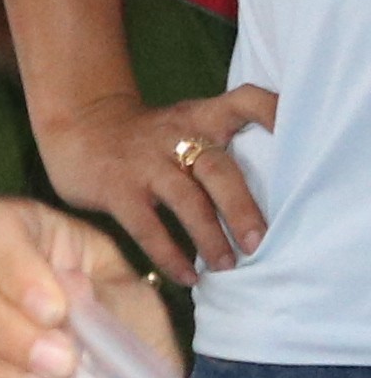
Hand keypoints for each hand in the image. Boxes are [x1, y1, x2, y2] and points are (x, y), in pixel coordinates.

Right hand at [33, 75, 278, 286]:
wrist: (79, 126)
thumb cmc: (142, 137)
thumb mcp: (183, 123)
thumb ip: (215, 144)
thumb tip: (262, 193)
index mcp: (200, 116)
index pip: (245, 101)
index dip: (274, 114)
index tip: (298, 136)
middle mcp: (177, 136)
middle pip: (219, 170)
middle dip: (242, 208)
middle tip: (258, 242)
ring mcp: (146, 164)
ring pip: (187, 201)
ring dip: (210, 237)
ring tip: (227, 265)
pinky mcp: (118, 190)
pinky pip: (148, 227)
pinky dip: (169, 254)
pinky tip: (186, 275)